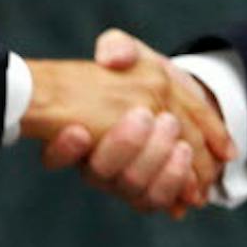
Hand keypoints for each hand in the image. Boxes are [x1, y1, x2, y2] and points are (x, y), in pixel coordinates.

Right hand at [37, 29, 231, 217]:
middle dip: (126, 145)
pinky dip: (177, 183)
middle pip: (103, 170)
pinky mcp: (147, 193)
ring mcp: (120, 182)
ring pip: (133, 187)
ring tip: (180, 145)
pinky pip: (157, 199)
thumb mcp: (130, 52)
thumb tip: (113, 58)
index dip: (62, 149)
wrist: (180, 99)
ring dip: (157, 165)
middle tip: (148, 116)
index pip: (55, 153)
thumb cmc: (143, 74)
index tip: (78, 132)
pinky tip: (191, 167)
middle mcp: (94, 163)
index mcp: (76, 131)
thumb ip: (118, 47)